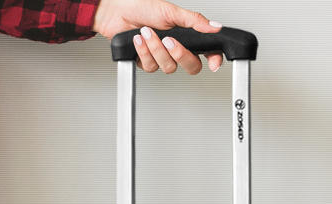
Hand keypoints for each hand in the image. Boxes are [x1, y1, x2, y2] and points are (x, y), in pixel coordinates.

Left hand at [92, 0, 224, 73]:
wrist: (117, 13)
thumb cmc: (143, 8)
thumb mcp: (172, 11)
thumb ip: (194, 21)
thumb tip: (214, 26)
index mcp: (186, 35)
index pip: (206, 51)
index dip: (213, 59)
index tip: (213, 64)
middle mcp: (175, 48)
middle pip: (190, 66)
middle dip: (179, 54)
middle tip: (169, 41)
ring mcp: (161, 57)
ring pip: (168, 67)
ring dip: (155, 49)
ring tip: (146, 32)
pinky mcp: (146, 63)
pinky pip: (150, 66)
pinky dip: (143, 52)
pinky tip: (138, 40)